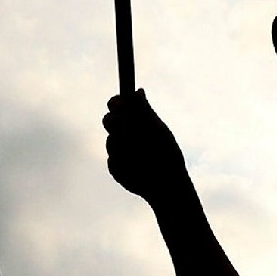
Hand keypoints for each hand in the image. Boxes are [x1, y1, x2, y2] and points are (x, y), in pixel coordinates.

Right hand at [103, 89, 193, 208]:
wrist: (168, 184)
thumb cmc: (167, 153)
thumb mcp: (156, 129)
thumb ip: (144, 111)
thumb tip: (138, 91)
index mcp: (134, 121)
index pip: (117, 105)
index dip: (115, 103)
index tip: (117, 105)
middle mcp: (124, 134)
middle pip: (108, 120)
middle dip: (115, 123)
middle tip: (125, 129)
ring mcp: (117, 151)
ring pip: (110, 143)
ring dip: (124, 147)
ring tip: (141, 156)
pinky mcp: (115, 167)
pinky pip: (112, 162)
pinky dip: (124, 164)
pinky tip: (136, 170)